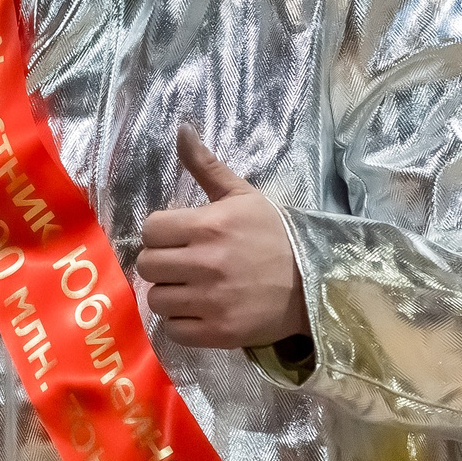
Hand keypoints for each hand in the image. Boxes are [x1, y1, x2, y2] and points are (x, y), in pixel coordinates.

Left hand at [134, 128, 308, 349]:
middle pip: (148, 265)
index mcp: (209, 226)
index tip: (177, 237)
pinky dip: (180, 322)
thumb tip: (181, 128)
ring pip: (156, 299)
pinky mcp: (218, 332)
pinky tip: (198, 310)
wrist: (313, 283)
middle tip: (181, 263)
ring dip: (169, 293)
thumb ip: (207, 167)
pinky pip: (172, 330)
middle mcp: (206, 263)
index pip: (151, 229)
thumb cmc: (274, 236)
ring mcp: (211, 301)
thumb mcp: (243, 196)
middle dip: (161, 263)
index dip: (160, 233)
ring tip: (190, 288)